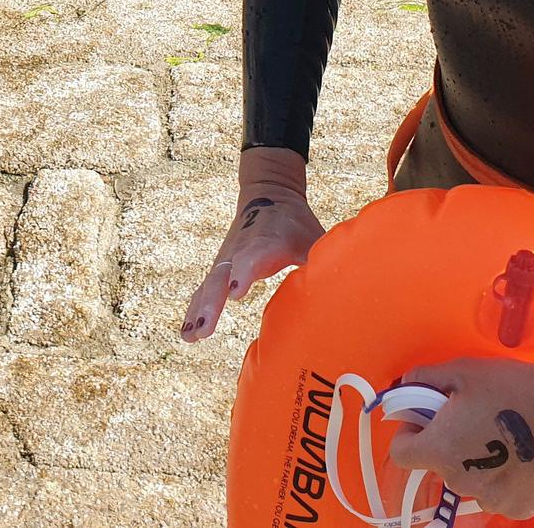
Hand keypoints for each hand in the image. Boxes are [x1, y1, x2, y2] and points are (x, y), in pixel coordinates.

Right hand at [181, 148, 323, 340]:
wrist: (268, 195)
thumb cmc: (296, 223)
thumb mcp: (314, 237)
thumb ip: (325, 263)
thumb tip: (345, 296)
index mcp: (268, 239)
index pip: (253, 256)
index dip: (244, 272)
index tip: (236, 292)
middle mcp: (242, 249)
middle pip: (223, 275)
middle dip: (213, 302)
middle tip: (205, 328)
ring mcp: (227, 259)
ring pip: (209, 285)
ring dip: (200, 311)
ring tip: (192, 337)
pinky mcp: (220, 269)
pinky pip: (204, 290)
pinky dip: (195, 310)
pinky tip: (188, 336)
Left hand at [384, 355, 533, 519]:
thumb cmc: (512, 388)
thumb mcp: (462, 371)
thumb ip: (425, 378)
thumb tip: (406, 385)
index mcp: (440, 449)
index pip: (402, 453)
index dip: (409, 433)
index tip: (427, 418)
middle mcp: (461, 481)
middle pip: (441, 463)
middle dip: (450, 442)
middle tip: (475, 419)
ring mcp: (492, 499)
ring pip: (473, 480)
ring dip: (479, 462)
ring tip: (505, 437)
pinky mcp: (521, 508)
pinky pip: (501, 492)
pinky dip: (506, 479)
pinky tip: (525, 456)